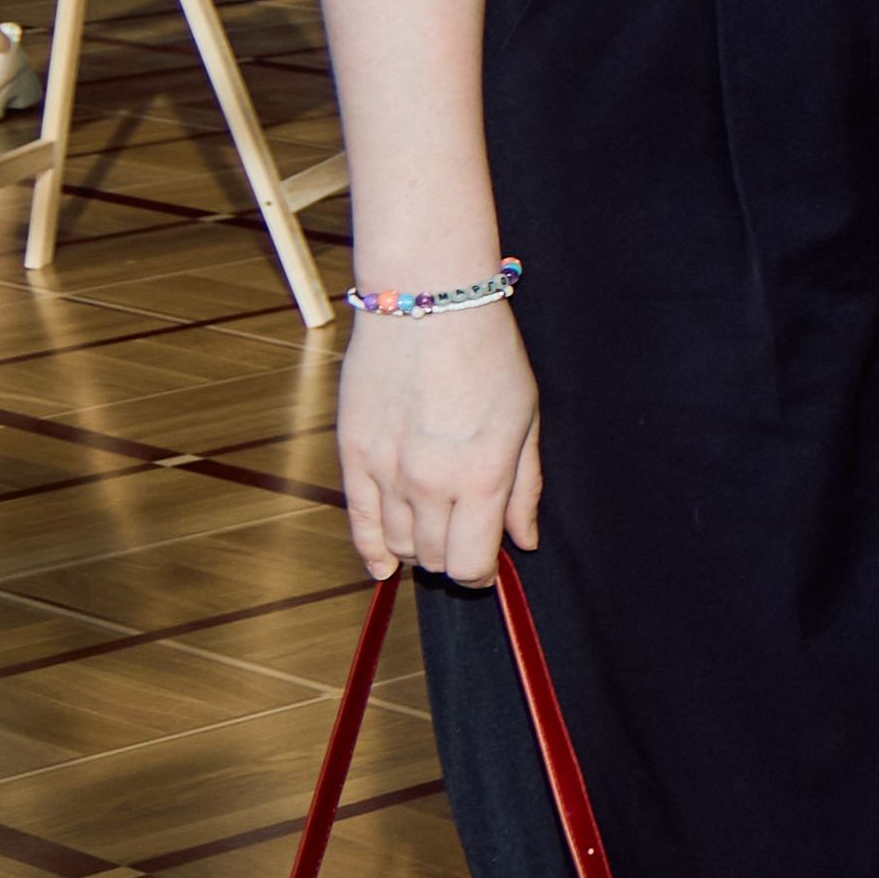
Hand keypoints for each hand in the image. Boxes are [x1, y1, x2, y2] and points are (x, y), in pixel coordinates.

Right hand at [339, 300, 545, 579]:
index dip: (483, 574)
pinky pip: (358, 521)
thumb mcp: (526, 421)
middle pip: (435, 558)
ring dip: (418, 549)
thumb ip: (524, 488)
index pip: (473, 561)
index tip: (489, 566)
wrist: (427, 303)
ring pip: (397, 544)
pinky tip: (382, 565)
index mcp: (482, 477)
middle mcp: (430, 483)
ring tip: (435, 533)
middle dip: (454, 558)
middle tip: (466, 540)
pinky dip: (370, 550)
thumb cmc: (488, 355)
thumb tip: (525, 541)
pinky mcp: (352, 454)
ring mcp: (386, 471)